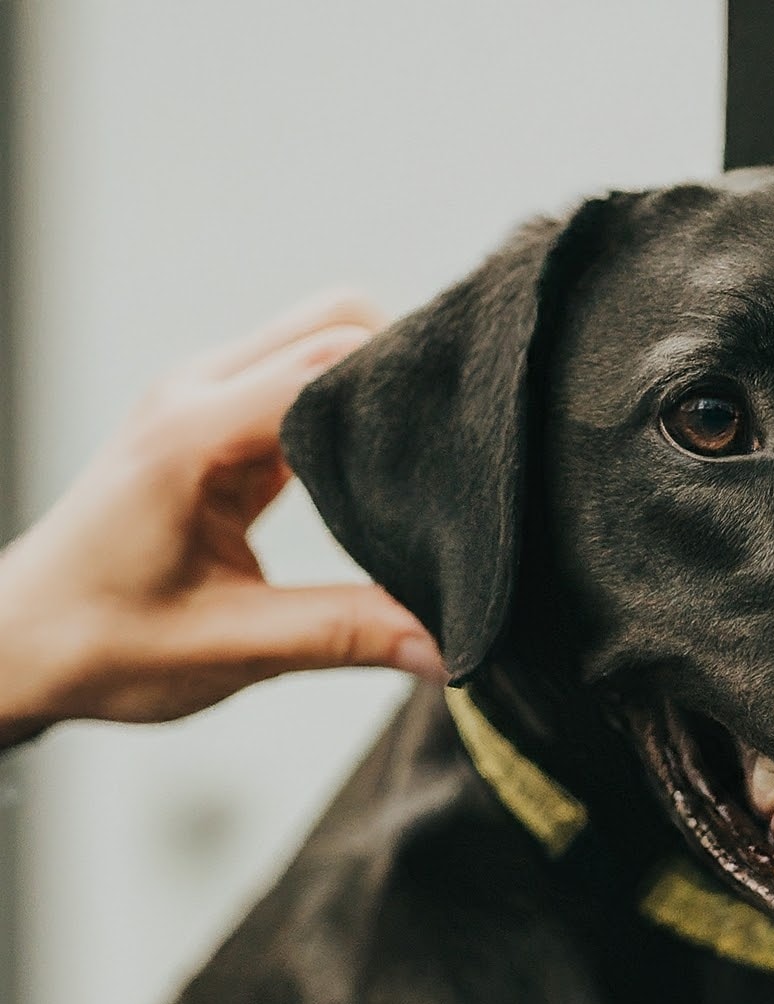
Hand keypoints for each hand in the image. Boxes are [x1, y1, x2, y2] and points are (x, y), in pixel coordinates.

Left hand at [0, 293, 444, 748]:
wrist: (18, 640)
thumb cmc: (99, 643)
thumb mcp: (229, 649)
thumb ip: (342, 635)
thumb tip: (445, 648)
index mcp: (190, 436)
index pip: (325, 368)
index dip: (406, 397)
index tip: (468, 449)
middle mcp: (196, 394)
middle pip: (333, 323)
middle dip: (405, 373)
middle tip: (457, 457)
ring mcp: (203, 399)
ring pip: (321, 341)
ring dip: (378, 390)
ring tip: (428, 467)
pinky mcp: (216, 423)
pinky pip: (302, 384)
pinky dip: (351, 415)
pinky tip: (383, 477)